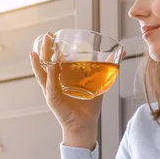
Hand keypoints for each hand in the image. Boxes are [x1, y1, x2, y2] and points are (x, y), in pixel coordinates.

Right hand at [30, 32, 102, 147]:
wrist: (86, 124)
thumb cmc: (89, 105)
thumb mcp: (99, 82)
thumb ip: (108, 67)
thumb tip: (122, 53)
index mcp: (61, 77)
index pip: (54, 59)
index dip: (52, 47)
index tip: (53, 34)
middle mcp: (53, 82)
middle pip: (45, 62)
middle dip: (45, 48)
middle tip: (48, 35)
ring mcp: (51, 91)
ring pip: (42, 73)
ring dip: (41, 61)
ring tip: (38, 50)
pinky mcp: (52, 100)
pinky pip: (49, 87)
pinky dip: (49, 78)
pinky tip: (51, 68)